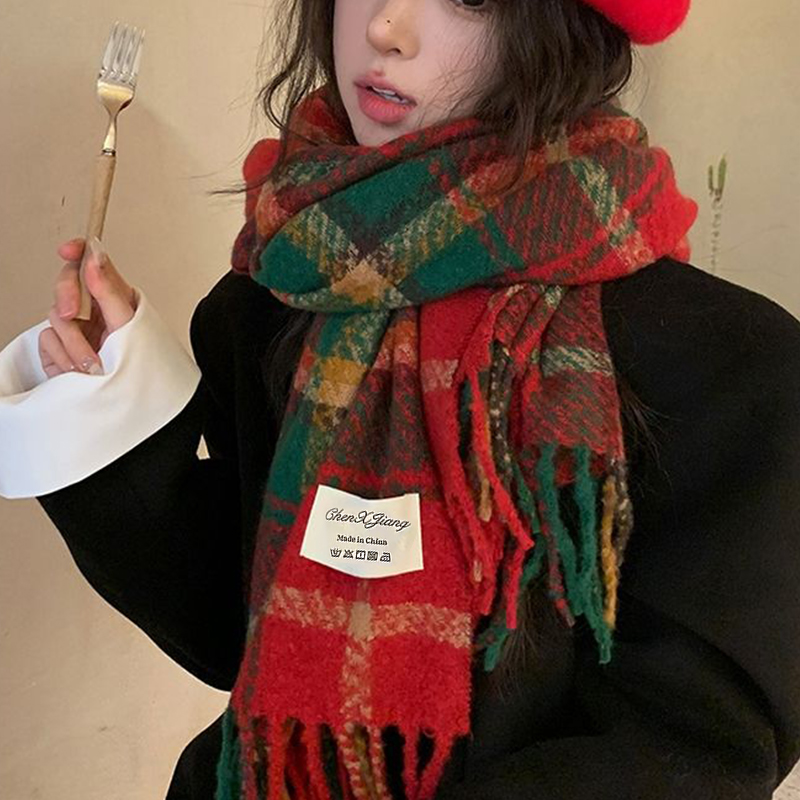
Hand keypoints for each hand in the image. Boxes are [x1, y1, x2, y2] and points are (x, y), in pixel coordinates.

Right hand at [39, 236, 138, 378]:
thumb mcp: (130, 324)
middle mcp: (92, 308)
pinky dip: (64, 356)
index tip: (69, 250)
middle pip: (67, 282)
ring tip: (96, 361)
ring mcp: (74, 328)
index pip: (92, 263)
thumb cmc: (140, 362)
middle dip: (66, 295)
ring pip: (55, 315)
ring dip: (74, 342)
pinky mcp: (58, 348)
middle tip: (72, 313)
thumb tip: (95, 259)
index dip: (79, 251)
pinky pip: (47, 340)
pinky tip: (81, 369)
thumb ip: (110, 291)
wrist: (131, 398)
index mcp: (113, 296)